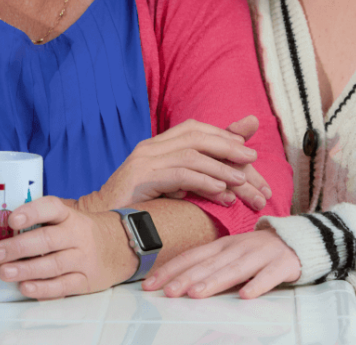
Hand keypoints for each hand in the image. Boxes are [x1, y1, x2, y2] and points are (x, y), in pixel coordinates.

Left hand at [0, 196, 136, 298]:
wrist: (122, 246)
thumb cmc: (83, 233)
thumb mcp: (69, 219)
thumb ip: (43, 223)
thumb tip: (3, 232)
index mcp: (70, 216)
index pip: (51, 208)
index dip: (31, 212)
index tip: (12, 219)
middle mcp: (78, 235)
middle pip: (47, 240)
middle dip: (19, 247)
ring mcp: (83, 259)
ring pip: (53, 265)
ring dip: (27, 269)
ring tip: (5, 272)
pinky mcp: (86, 281)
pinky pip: (63, 286)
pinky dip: (44, 289)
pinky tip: (26, 287)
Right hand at [77, 116, 271, 212]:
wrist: (103, 227)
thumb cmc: (142, 209)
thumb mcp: (175, 188)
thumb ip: (202, 172)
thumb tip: (236, 164)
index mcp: (158, 145)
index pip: (196, 129)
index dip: (224, 136)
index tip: (248, 152)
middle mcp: (151, 147)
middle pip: (196, 136)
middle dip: (227, 147)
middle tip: (252, 161)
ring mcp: (143, 161)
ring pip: (190, 155)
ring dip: (220, 168)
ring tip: (241, 182)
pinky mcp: (140, 180)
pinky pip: (178, 175)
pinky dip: (202, 181)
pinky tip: (220, 191)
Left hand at [142, 229, 300, 298]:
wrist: (297, 240)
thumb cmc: (257, 251)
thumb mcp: (230, 252)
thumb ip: (208, 263)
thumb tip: (175, 280)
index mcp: (223, 244)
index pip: (192, 256)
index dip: (170, 269)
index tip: (150, 283)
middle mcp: (238, 248)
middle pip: (209, 264)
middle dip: (187, 277)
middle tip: (168, 292)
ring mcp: (260, 255)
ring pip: (235, 269)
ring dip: (214, 281)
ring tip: (196, 294)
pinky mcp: (281, 265)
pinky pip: (269, 277)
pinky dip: (257, 285)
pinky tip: (245, 296)